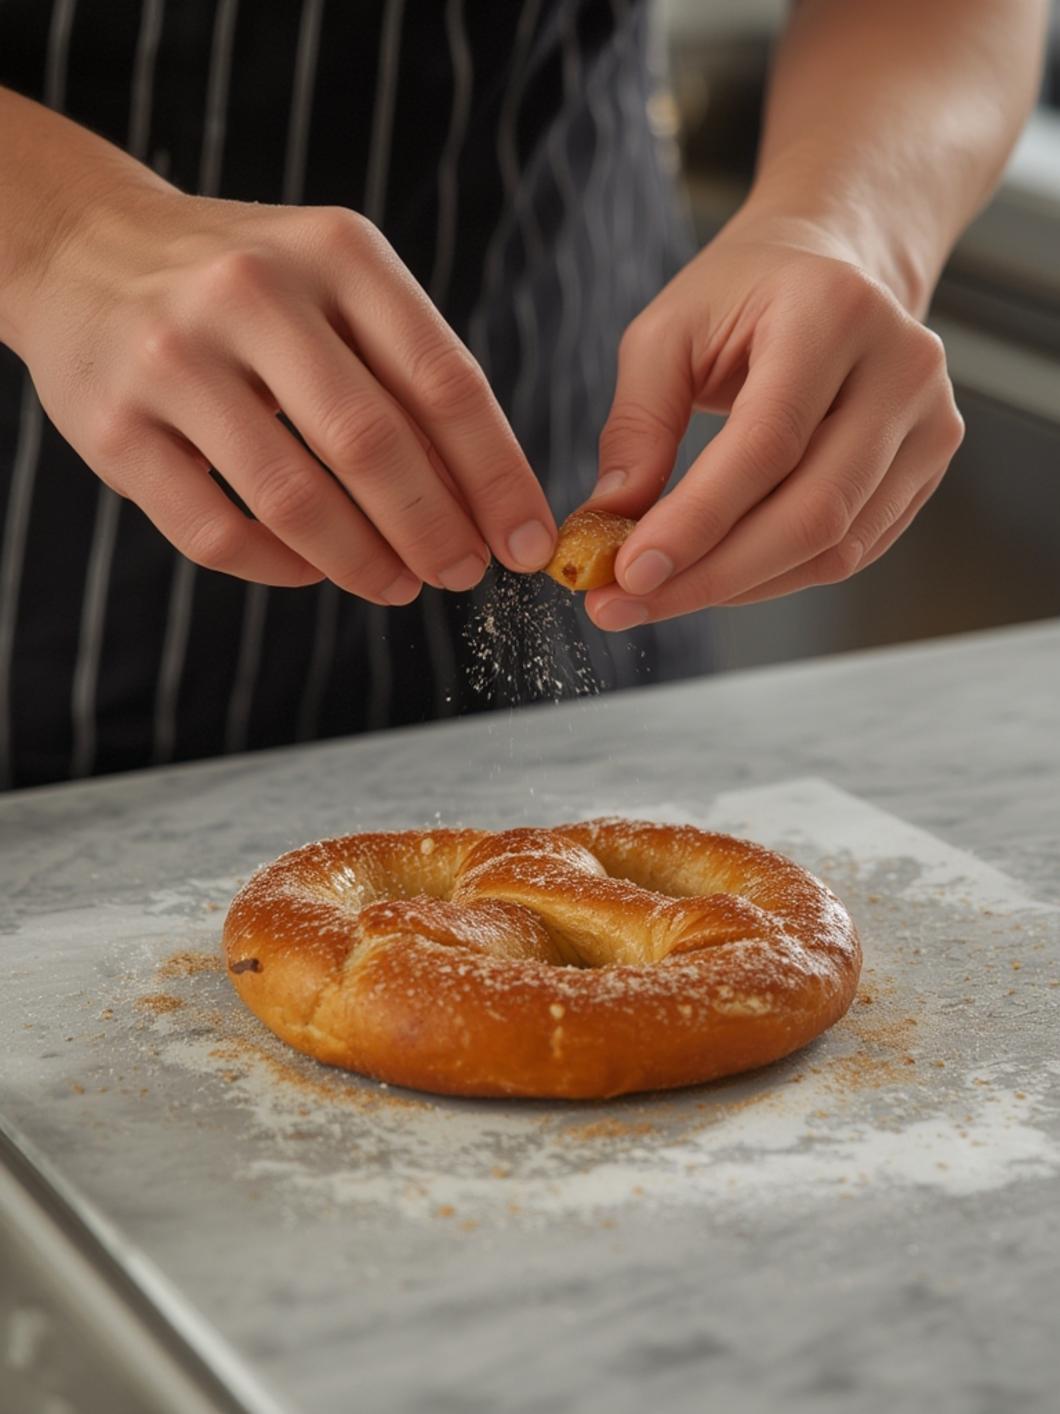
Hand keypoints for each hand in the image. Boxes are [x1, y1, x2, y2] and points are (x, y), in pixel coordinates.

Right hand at [21, 185, 555, 600]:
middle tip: (464, 573)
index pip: (442, 380)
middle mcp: (251, 293)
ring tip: (400, 585)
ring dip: (364, 561)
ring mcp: (172, 359)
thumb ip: (408, 376)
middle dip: (435, 529)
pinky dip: (278, 568)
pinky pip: (213, 530)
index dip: (496, 475)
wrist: (85, 251)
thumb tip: (485, 501)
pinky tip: (314, 571)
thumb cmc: (247, 289)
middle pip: (370, 443)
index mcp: (335, 252)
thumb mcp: (337, 288)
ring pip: (292, 497)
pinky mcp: (112, 426)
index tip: (526, 541)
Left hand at [580, 216, 963, 630]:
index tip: (629, 572)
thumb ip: (636, 426)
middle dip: (711, 575)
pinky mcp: (929, 466)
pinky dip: (775, 578)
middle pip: (813, 512)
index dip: (698, 521)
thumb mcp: (666, 333)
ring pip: (835, 547)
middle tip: (626, 604)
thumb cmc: (744, 294)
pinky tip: (716, 577)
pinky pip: (851, 551)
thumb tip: (608, 522)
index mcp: (833, 313)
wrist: (835, 263)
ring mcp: (930, 421)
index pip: (767, 444)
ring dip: (738, 587)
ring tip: (658, 596)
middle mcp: (900, 368)